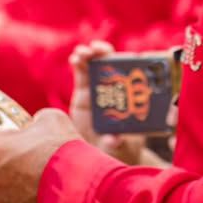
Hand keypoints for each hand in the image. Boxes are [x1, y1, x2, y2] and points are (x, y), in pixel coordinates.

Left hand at [0, 109, 80, 202]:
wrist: (78, 188)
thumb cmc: (62, 150)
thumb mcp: (50, 119)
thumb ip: (35, 120)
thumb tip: (36, 124)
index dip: (3, 137)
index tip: (17, 139)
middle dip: (9, 163)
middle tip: (33, 159)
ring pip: (4, 188)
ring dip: (18, 183)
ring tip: (43, 179)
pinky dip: (26, 202)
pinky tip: (44, 195)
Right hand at [67, 41, 147, 164]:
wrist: (103, 154)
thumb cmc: (121, 148)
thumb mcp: (121, 146)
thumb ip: (116, 142)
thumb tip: (114, 139)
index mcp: (128, 95)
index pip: (127, 71)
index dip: (123, 59)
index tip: (120, 54)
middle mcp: (113, 88)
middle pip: (109, 63)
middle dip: (102, 51)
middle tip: (94, 49)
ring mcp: (98, 89)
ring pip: (93, 65)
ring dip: (87, 54)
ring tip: (81, 53)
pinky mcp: (83, 92)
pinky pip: (81, 73)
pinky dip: (78, 63)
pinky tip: (74, 59)